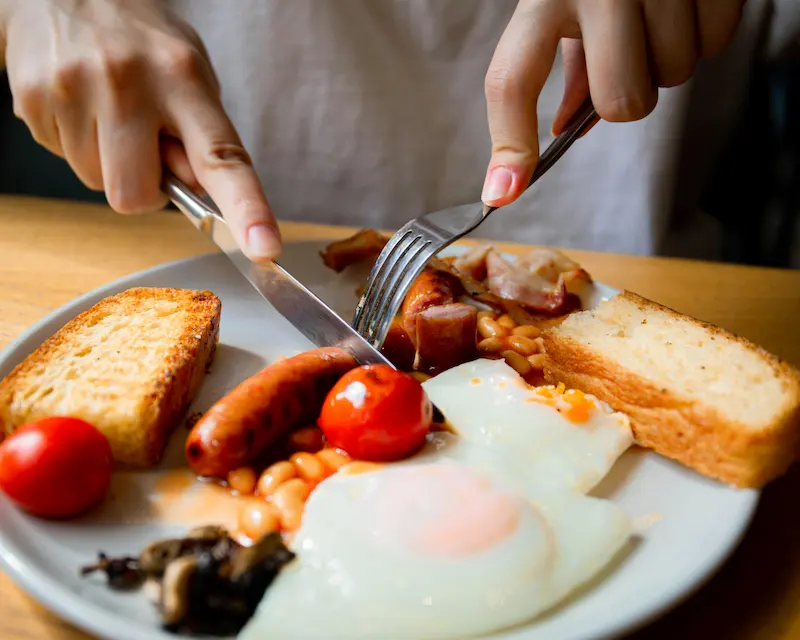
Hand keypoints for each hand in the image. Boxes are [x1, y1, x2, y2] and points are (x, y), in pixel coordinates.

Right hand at [1, 0, 280, 260]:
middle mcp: (127, 82)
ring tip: (108, 113)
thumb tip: (201, 195)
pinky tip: (82, 106)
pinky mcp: (32, 98)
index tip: (264, 248)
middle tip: (143, 147)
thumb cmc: (142, 41)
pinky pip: (63, 160)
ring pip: (98, 184)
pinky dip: (78, 144)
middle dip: (143, 187)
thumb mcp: (191, 74)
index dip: (246, 209)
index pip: (222, 158)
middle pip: (136, 195)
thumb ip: (202, 137)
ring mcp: (74, 89)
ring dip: (109, 163)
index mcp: (182, 77)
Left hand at [481, 0, 744, 207]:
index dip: (510, 145)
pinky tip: (685, 4)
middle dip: (627, 96)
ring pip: (673, 77)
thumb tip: (566, 133)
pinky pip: (715, 42)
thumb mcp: (564, 3)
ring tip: (655, 16)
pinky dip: (705, 33)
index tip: (504, 192)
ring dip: (669, 60)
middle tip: (627, 58)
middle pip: (621, 103)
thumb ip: (568, 68)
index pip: (513, 83)